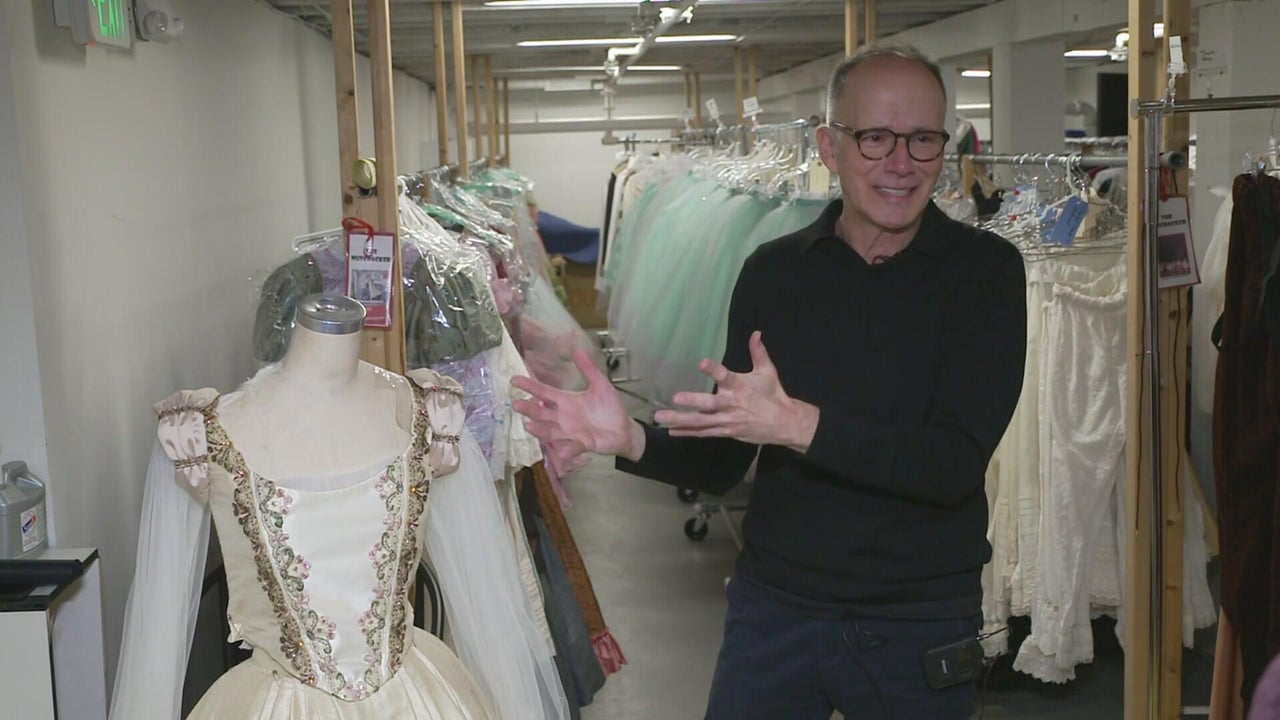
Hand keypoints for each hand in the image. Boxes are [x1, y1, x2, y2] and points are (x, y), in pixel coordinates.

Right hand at [511, 348, 644, 462]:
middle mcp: (564, 417)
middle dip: (529, 409)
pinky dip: (567, 450)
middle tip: (517, 404)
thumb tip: (578, 349)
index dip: (529, 386)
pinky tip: (561, 452)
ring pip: (550, 431)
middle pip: (541, 413)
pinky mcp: (582, 444)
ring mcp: (571, 432)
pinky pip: (572, 448)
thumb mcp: (600, 385)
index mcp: (566, 401)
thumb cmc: (609, 407)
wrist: (624, 428)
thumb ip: (589, 369)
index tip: (514, 380)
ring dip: (540, 430)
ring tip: (529, 426)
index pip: (544, 392)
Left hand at [654, 331, 818, 450]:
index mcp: (740, 387)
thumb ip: (758, 352)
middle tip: (676, 398)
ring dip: (680, 420)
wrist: (783, 423)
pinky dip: (688, 432)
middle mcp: (731, 404)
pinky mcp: (725, 432)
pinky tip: (671, 430)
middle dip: (693, 401)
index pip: (726, 376)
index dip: (714, 370)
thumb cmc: (772, 395)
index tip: (702, 363)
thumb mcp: (767, 372)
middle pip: (710, 404)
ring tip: (661, 417)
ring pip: (701, 421)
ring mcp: (727, 420)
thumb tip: (756, 333)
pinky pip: (704, 433)